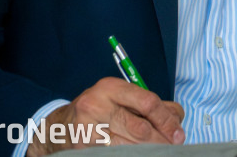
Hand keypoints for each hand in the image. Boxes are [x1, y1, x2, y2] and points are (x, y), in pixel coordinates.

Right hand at [27, 77, 185, 154]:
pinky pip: (117, 153)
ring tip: (161, 152)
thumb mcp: (120, 99)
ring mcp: (87, 129)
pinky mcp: (83, 147)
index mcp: (111, 87)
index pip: (148, 102)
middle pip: (140, 128)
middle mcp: (97, 105)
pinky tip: (140, 154)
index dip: (167, 120)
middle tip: (174, 147)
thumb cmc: (98, 112)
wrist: (57, 128)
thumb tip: (177, 120)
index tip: (179, 133)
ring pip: (130, 146)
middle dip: (162, 140)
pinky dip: (132, 155)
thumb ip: (149, 106)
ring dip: (150, 151)